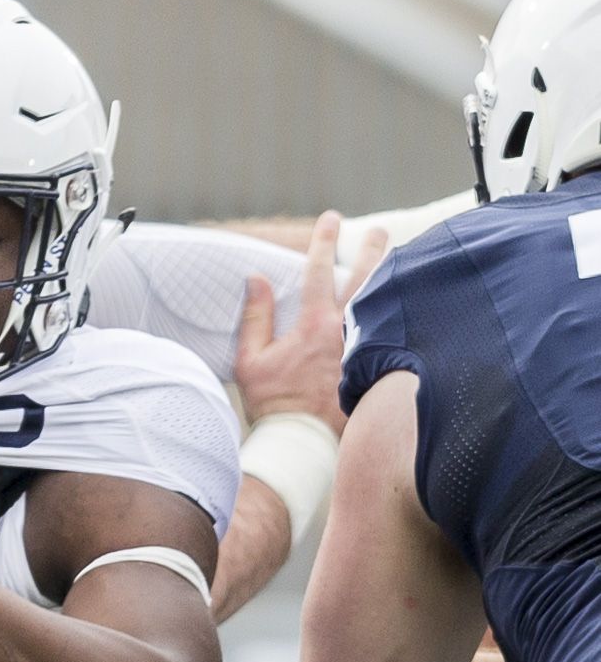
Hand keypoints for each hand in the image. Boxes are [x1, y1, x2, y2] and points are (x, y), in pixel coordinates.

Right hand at [234, 210, 385, 435]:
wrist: (303, 442)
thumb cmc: (274, 405)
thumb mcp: (251, 361)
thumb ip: (256, 317)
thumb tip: (257, 280)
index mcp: (313, 323)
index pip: (320, 269)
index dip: (324, 240)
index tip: (331, 219)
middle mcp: (346, 331)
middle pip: (365, 279)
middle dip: (371, 250)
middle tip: (378, 231)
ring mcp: (366, 349)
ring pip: (385, 304)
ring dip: (392, 279)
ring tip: (403, 261)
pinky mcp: (377, 368)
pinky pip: (394, 333)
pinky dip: (402, 316)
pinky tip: (411, 308)